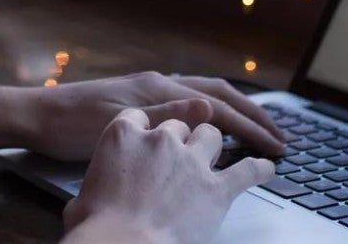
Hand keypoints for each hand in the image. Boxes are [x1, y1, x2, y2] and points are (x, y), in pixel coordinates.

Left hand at [22, 71, 285, 162]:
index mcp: (157, 89)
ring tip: (257, 127)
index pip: (216, 106)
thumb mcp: (118, 124)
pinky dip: (211, 109)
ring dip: (235, 108)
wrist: (36, 115)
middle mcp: (157, 83)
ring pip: (204, 92)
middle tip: (280, 136)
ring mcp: (148, 89)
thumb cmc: (71, 125)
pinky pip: (187, 99)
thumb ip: (164, 117)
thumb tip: (207, 106)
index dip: (249, 127)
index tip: (275, 147)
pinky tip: (213, 123)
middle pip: (218, 93)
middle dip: (253, 114)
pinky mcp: (138, 99)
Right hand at [62, 101, 273, 243]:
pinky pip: (246, 170)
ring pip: (212, 135)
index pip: (138, 118)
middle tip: (182, 154)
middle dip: (182, 138)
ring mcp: (191, 160)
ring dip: (214, 143)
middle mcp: (160, 138)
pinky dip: (259, 168)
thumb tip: (83, 207)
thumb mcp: (80, 200)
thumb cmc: (95, 228)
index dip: (146, 126)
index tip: (150, 133)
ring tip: (218, 152)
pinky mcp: (216, 188)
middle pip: (179, 125)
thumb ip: (93, 190)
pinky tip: (267, 165)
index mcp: (122, 134)